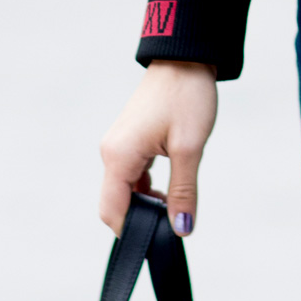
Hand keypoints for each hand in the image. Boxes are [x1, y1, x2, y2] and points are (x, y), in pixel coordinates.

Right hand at [97, 59, 217, 235]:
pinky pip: (130, 175)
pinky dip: (146, 188)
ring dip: (145, 203)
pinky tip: (169, 188)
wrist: (185, 59)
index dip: (133, 232)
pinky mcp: (128, 141)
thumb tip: (181, 229)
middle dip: (139, 219)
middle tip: (171, 222)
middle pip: (114, 204)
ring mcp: (118, 146)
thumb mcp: (189, 148)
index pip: (112, 211)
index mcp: (119, 156)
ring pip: (123, 190)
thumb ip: (183, 192)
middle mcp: (111, 153)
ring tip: (175, 203)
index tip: (158, 241)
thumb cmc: (186, 97)